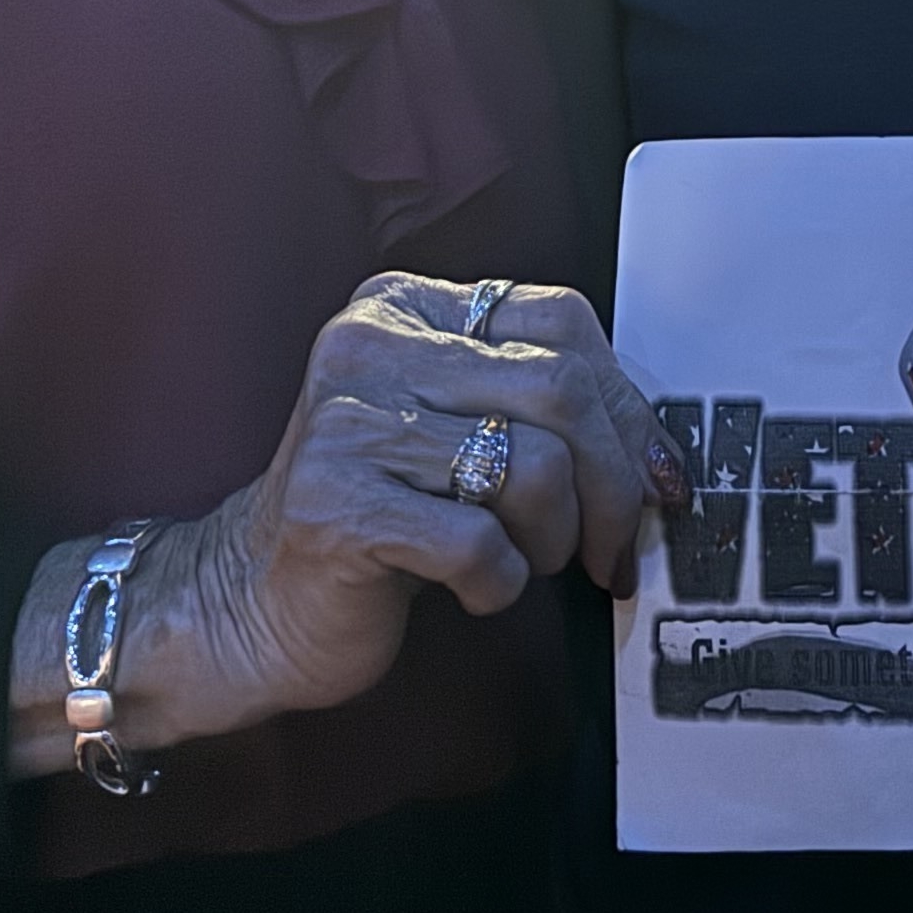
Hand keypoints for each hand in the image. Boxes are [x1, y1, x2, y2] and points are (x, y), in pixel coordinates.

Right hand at [9, 275, 682, 767]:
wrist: (248, 605)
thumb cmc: (379, 520)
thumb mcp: (457, 433)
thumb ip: (543, 412)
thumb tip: (664, 458)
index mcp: (404, 307)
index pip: (562, 321)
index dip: (628, 407)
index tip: (655, 478)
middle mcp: (367, 346)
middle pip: (561, 389)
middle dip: (613, 484)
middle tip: (612, 548)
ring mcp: (345, 425)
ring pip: (532, 466)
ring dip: (554, 539)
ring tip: (522, 562)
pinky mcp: (335, 508)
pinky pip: (481, 545)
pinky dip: (500, 584)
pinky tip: (469, 590)